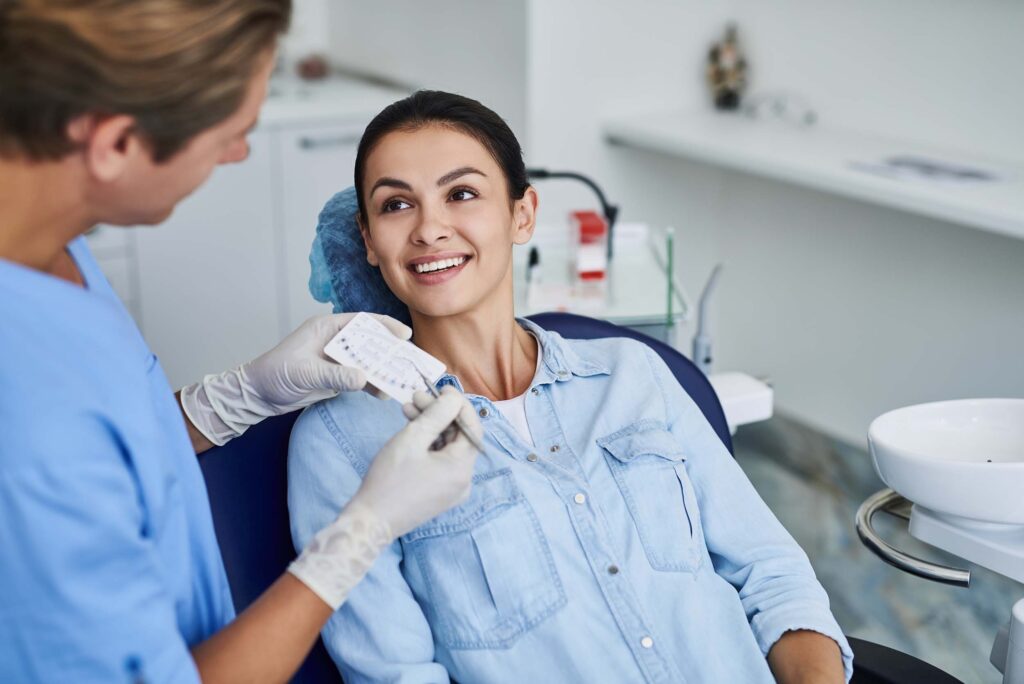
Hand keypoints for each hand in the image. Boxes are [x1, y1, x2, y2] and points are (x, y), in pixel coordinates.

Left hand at [179, 313, 410, 445]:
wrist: (257, 395)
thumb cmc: (274, 374)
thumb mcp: (305, 373)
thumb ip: (335, 375)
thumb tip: (364, 378)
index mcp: (326, 328)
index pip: (361, 322)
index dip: (384, 326)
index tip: (404, 335)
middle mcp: (334, 341)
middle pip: (369, 341)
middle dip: (390, 351)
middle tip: (411, 360)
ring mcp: (336, 359)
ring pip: (367, 361)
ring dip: (384, 370)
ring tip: (403, 379)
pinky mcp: (336, 376)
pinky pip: (360, 378)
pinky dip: (372, 385)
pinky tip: (384, 393)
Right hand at [349, 386, 482, 538]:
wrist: (371, 522)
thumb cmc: (389, 480)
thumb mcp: (412, 439)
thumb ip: (437, 415)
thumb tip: (454, 398)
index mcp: (461, 468)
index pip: (472, 427)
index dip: (459, 404)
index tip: (441, 388)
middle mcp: (463, 480)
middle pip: (458, 437)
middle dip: (439, 414)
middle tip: (416, 396)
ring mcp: (452, 489)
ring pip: (447, 448)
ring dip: (431, 427)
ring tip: (408, 409)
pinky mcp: (439, 493)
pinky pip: (440, 462)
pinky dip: (428, 445)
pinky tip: (411, 429)